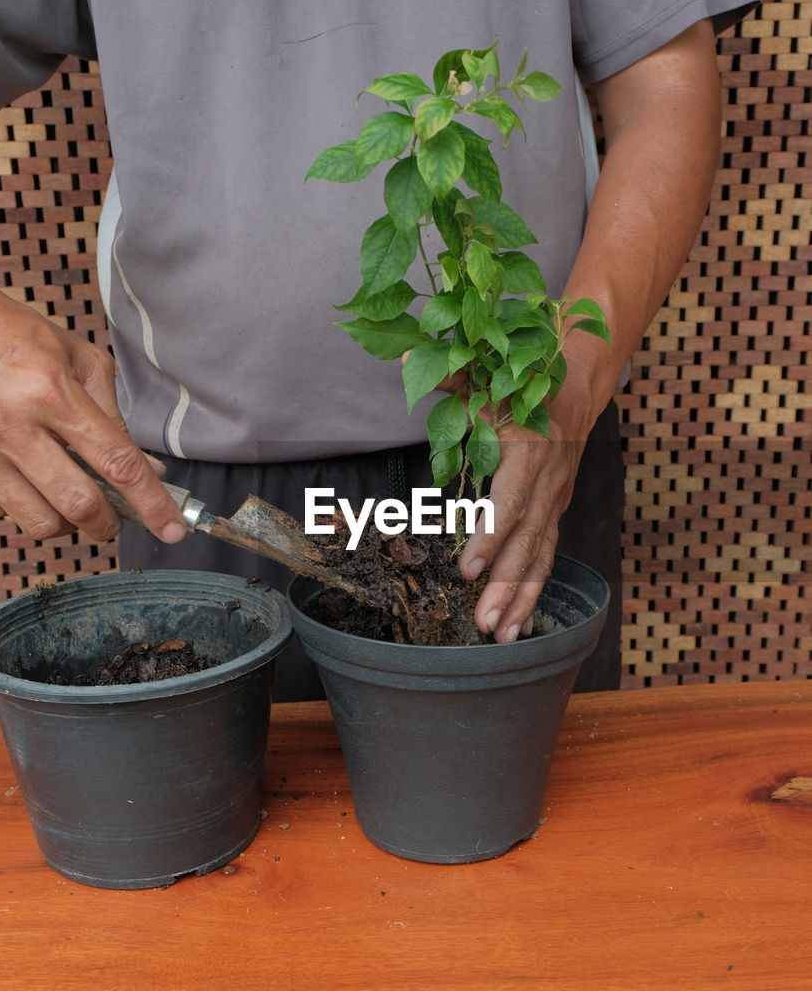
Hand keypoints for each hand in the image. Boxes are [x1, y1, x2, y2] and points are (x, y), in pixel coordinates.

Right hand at [0, 257, 185, 542]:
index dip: (151, 503)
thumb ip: (112, 414)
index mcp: (50, 392)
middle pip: (78, 506)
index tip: (172, 529)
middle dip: (106, 524)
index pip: (117, 463)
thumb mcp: (75, 358)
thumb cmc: (13, 337)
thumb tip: (146, 470)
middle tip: (111, 519)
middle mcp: (9, 425)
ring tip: (65, 496)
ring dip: (65, 521)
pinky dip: (20, 506)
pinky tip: (21, 477)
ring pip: (39, 522)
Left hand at [460, 18, 722, 640]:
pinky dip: (535, 587)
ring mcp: (556, 494)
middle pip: (525, 540)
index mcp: (526, 444)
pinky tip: (522, 620)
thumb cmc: (525, 365)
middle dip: (504, 583)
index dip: (487, 533)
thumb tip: (406, 356)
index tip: (465, 563)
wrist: (584, 363)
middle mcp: (545, 477)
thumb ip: (449, 375)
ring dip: (521, 596)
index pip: (507, 498)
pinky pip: (547, 551)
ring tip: (500, 634)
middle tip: (483, 621)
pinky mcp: (557, 504)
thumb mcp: (487, 366)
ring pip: (540, 553)